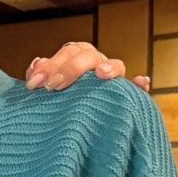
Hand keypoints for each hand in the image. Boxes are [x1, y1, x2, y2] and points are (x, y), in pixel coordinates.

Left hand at [26, 42, 151, 92]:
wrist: (65, 123)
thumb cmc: (53, 98)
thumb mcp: (42, 85)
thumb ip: (38, 75)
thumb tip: (36, 66)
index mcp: (76, 56)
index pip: (67, 53)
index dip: (50, 65)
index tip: (35, 83)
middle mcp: (96, 63)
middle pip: (88, 56)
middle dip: (70, 69)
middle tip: (52, 86)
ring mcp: (112, 77)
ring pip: (116, 66)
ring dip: (110, 68)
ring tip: (101, 74)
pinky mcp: (125, 94)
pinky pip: (136, 88)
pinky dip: (139, 84)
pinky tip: (142, 81)